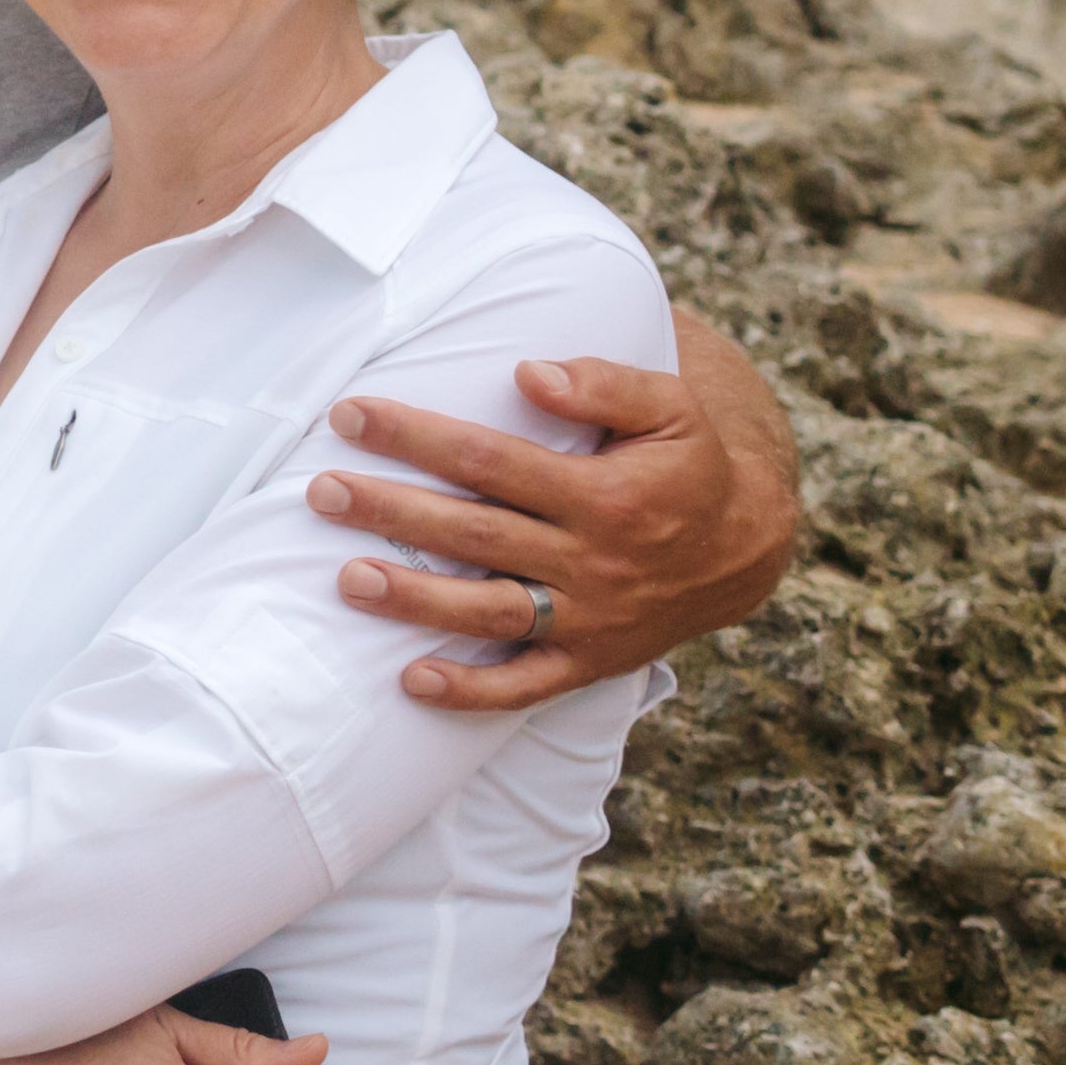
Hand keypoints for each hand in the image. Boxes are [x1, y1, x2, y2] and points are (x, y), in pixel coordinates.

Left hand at [312, 315, 802, 711]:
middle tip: (320, 492)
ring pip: (491, 612)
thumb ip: (605, 383)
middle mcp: (593, 561)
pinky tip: (410, 681)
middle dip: (393, 512)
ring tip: (348, 579)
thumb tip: (527, 371)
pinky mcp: (589, 662)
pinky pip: (526, 687)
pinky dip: (471, 693)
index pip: (493, 460)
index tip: (350, 413)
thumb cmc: (691, 464)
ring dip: (417, 601)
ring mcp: (589, 618)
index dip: (418, 436)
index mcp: (606, 494)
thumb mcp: (672, 408)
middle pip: (477, 534)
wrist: (745, 549)